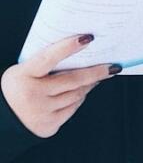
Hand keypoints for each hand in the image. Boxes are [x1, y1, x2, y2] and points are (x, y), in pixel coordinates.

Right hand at [1, 35, 118, 139]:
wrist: (2, 119)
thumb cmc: (17, 89)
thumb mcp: (22, 71)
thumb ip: (44, 64)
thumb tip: (77, 51)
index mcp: (23, 75)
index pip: (49, 58)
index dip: (68, 47)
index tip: (87, 38)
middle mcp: (32, 95)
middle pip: (73, 80)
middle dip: (96, 72)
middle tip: (111, 66)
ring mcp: (42, 111)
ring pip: (76, 95)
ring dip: (89, 85)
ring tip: (97, 77)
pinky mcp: (49, 125)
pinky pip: (73, 108)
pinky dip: (79, 99)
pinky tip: (82, 92)